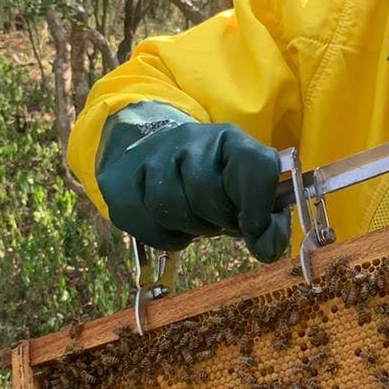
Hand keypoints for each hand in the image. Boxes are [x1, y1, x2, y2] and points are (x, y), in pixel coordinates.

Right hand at [97, 101, 289, 261]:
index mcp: (230, 139)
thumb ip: (268, 223)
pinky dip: (166, 238)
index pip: (255, 165)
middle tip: (220, 223)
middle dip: (219, 220)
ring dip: (191, 228)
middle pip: (205, 190)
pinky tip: (173, 227)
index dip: (258, 207)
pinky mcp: (120, 182)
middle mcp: (189, 139)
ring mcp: (150, 157)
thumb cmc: (213, 182)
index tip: (256, 231)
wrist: (156, 156)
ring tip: (197, 221)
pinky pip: (146, 224)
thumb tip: (267, 249)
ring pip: (171, 207)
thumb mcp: (247, 194)